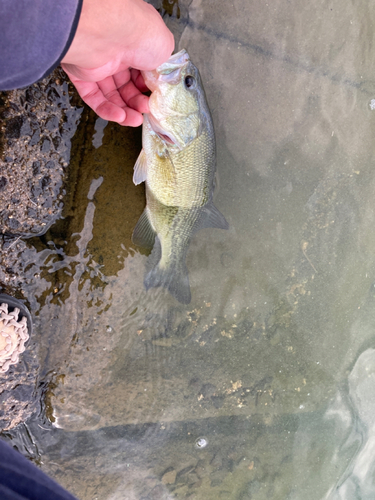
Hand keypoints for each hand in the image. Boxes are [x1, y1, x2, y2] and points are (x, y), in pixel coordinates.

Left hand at [61, 0, 173, 125]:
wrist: (109, 31)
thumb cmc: (140, 33)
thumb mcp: (165, 47)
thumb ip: (163, 65)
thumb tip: (160, 79)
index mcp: (134, 44)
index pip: (141, 72)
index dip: (148, 88)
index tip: (155, 98)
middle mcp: (115, 53)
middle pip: (126, 86)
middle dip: (137, 102)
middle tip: (145, 110)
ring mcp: (98, 65)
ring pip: (110, 95)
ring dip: (124, 111)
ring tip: (135, 120)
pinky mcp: (82, 75)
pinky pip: (93, 97)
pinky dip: (106, 110)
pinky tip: (120, 116)